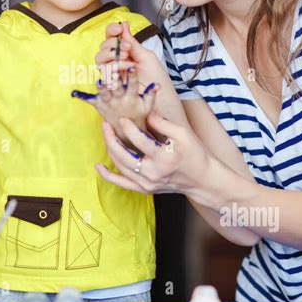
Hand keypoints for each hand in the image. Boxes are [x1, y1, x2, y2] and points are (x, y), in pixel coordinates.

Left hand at [71, 67, 159, 152]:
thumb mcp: (147, 106)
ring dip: (101, 86)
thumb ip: (151, 94)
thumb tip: (158, 84)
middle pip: (116, 86)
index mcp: (131, 97)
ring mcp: (108, 103)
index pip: (133, 84)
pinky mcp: (99, 106)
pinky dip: (82, 96)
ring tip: (99, 79)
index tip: (132, 66)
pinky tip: (74, 92)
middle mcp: (119, 99)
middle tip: (112, 67)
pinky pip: (90, 100)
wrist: (126, 132)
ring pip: (104, 92)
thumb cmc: (138, 114)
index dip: (132, 75)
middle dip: (115, 77)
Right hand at [95, 21, 167, 92]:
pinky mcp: (110, 83)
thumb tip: (124, 24)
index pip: (111, 36)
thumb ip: (133, 42)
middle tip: (128, 49)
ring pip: (99, 58)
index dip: (112, 30)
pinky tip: (125, 69)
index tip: (119, 29)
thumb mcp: (146, 56)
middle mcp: (116, 59)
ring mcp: (112, 71)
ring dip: (111, 56)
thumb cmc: (155, 76)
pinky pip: (102, 73)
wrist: (159, 96)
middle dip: (113, 45)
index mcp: (124, 50)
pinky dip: (112, 68)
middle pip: (103, 46)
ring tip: (127, 60)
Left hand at [95, 110, 210, 196]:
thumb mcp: (183, 135)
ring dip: (110, 150)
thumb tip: (145, 113)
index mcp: (164, 158)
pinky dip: (109, 176)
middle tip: (105, 124)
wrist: (203, 180)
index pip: (139, 140)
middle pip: (123, 155)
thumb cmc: (196, 154)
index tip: (123, 117)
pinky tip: (98, 166)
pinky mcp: (145, 189)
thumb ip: (162, 123)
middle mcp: (153, 173)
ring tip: (106, 134)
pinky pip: (122, 184)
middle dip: (111, 137)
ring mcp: (148, 184)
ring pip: (120, 166)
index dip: (128, 127)